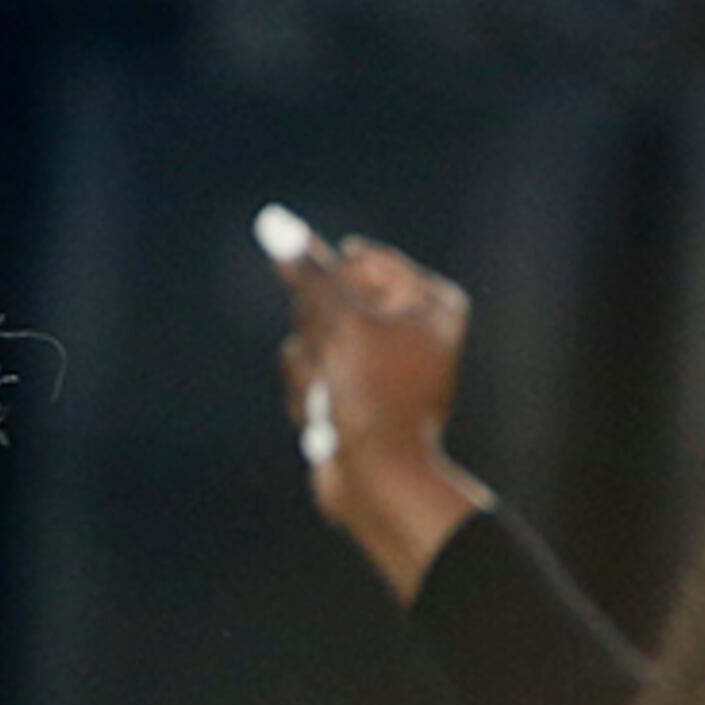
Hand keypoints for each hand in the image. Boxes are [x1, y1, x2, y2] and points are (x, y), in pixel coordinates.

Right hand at [269, 225, 497, 604]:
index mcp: (430, 301)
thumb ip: (308, 272)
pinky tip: (321, 422)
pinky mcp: (348, 396)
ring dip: (307, 370)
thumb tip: (274, 221)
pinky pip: (308, 375)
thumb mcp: (344, 324)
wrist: (379, 484)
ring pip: (309, 340)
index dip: (332, 289)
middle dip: (316, 334)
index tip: (336, 322)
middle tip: (338, 367)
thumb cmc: (376, 399)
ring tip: (329, 401)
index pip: (358, 261)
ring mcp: (375, 365)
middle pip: (328, 299)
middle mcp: (407, 328)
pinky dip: (306, 395)